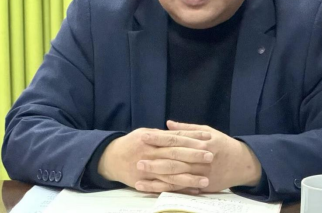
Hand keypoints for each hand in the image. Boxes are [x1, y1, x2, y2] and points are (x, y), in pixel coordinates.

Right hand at [98, 128, 212, 192]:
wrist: (111, 159)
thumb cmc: (131, 143)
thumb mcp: (144, 132)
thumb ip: (162, 134)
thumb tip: (180, 131)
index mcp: (150, 139)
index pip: (175, 138)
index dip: (191, 138)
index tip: (207, 138)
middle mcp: (149, 154)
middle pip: (175, 154)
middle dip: (194, 156)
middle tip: (210, 156)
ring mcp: (147, 169)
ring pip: (171, 174)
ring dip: (189, 177)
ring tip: (206, 179)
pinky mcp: (145, 182)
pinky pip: (164, 187)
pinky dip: (179, 189)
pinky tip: (192, 190)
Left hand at [136, 121, 261, 192]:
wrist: (241, 164)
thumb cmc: (222, 144)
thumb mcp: (207, 131)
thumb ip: (187, 128)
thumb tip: (168, 124)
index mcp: (200, 142)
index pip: (175, 139)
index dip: (159, 138)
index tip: (143, 136)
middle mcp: (199, 159)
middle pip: (173, 159)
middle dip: (154, 159)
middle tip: (137, 159)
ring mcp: (199, 175)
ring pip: (175, 177)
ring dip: (156, 178)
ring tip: (139, 177)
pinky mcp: (200, 187)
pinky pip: (180, 189)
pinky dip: (165, 189)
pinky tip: (152, 189)